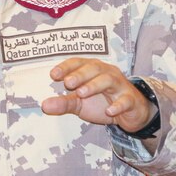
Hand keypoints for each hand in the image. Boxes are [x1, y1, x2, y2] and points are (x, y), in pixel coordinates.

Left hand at [42, 58, 156, 133]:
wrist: (130, 113)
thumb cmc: (102, 102)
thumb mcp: (80, 104)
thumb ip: (63, 103)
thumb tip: (44, 105)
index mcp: (92, 70)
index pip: (79, 62)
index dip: (66, 67)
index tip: (53, 74)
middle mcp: (106, 73)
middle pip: (94, 68)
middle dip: (80, 74)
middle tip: (68, 83)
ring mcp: (120, 85)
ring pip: (109, 79)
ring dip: (95, 85)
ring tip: (82, 93)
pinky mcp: (130, 99)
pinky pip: (126, 100)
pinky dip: (118, 104)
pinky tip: (109, 110)